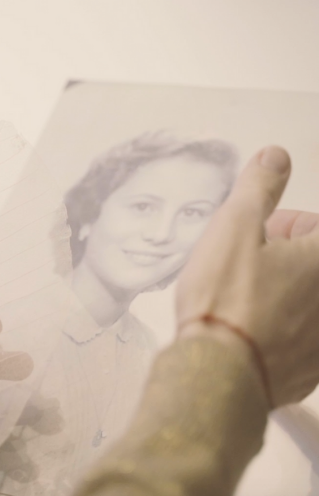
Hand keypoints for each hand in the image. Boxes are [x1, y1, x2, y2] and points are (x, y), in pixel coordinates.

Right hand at [176, 146, 318, 406]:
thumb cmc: (224, 299)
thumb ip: (258, 186)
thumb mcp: (234, 226)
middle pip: (313, 263)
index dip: (285, 225)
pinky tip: (249, 328)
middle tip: (245, 262)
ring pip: (306, 298)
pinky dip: (280, 324)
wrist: (218, 370)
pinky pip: (301, 334)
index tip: (259, 233)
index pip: (316, 227)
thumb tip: (275, 156)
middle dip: (283, 254)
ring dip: (281, 288)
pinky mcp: (312, 367)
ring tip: (242, 296)